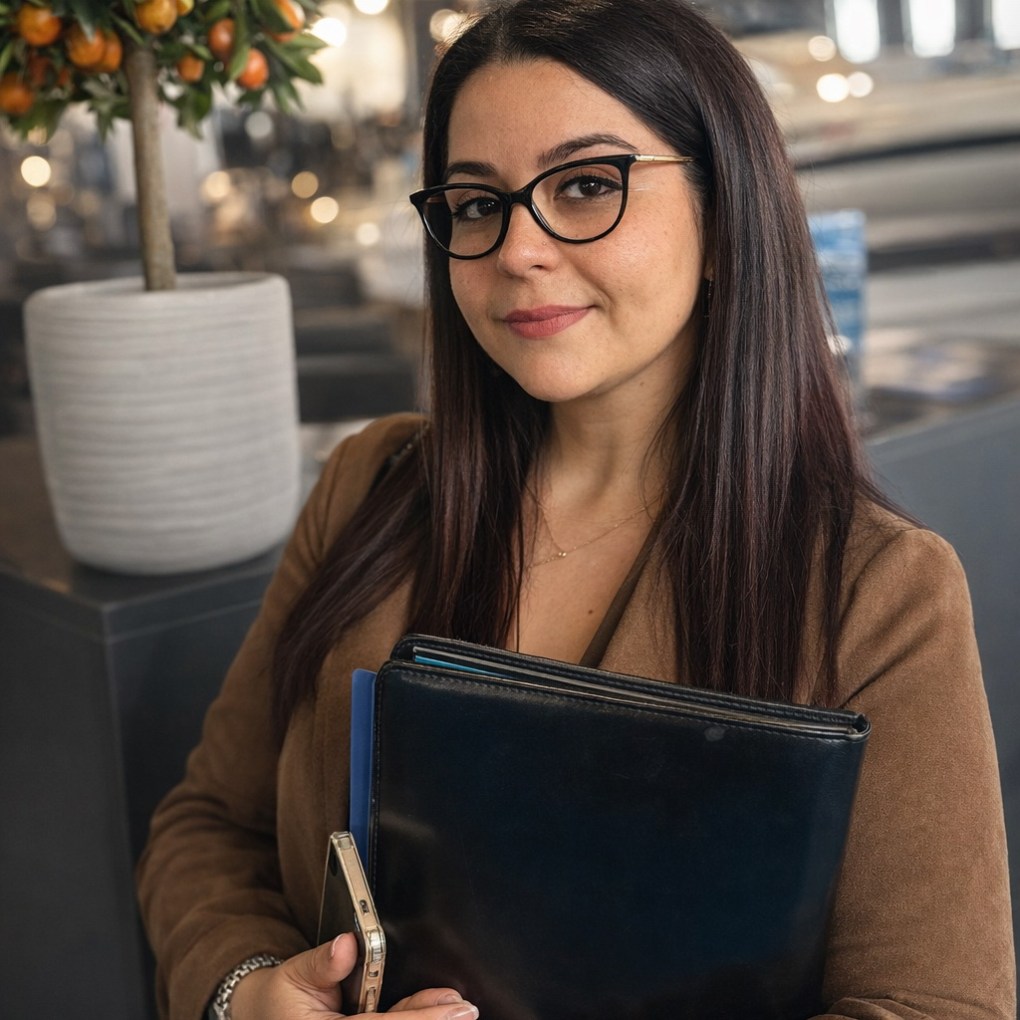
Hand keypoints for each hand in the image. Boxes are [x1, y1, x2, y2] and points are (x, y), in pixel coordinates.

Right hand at [231, 933, 478, 1019]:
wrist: (263, 1017)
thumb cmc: (280, 998)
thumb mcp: (294, 974)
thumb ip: (322, 963)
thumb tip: (346, 944)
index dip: (418, 1017)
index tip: (452, 1007)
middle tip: (465, 1009)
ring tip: (457, 1009)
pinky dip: (413, 1018)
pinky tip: (436, 1011)